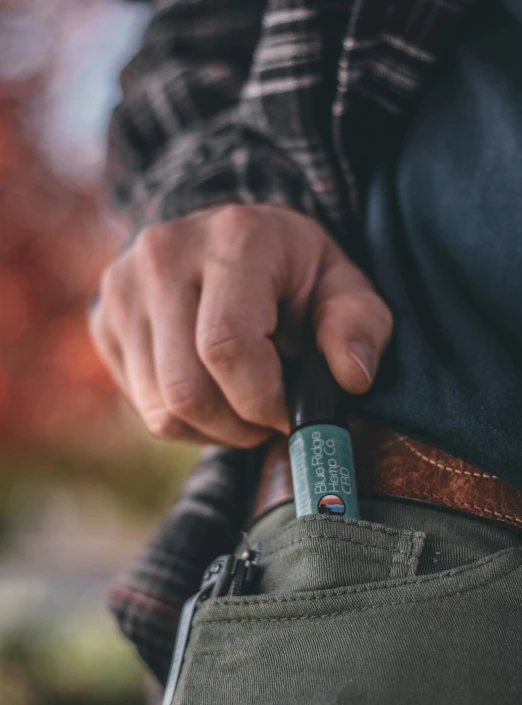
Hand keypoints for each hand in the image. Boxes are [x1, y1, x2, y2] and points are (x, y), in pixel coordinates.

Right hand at [89, 204, 391, 446]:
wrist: (228, 243)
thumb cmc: (293, 273)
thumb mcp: (343, 288)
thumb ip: (359, 326)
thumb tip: (352, 378)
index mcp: (233, 237)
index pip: (227, 345)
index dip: (263, 400)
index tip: (288, 411)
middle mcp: (164, 254)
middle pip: (188, 391)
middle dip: (239, 425)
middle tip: (267, 415)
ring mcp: (123, 287)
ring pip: (161, 411)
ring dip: (213, 429)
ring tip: (240, 401)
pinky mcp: (103, 320)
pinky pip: (142, 408)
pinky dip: (183, 420)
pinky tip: (209, 390)